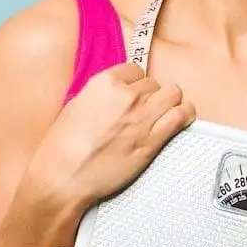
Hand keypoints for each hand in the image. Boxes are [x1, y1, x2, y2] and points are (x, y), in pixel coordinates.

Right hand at [26, 63, 195, 209]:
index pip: (135, 70)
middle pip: (154, 84)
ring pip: (173, 95)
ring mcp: (142, 118)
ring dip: (171, 102)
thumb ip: (100, 96)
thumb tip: (114, 95)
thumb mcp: (75, 106)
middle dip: (151, 95)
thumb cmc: (62, 145)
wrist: (64, 176)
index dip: (136, 83)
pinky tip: (182, 118)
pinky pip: (180, 116)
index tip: (134, 94)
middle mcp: (126, 96)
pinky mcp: (152, 141)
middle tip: (145, 110)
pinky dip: (184, 115)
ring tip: (168, 111)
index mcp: (105, 83)